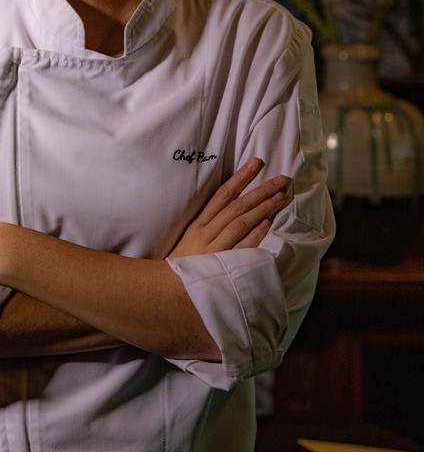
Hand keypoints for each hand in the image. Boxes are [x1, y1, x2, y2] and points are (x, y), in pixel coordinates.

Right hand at [168, 158, 289, 258]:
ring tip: (280, 197)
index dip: (240, 177)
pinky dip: (254, 235)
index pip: (222, 195)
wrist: (170, 289)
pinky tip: (268, 224)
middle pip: (235, 206)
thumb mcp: (193, 237)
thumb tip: (234, 202)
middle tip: (281, 179)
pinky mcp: (220, 266)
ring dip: (262, 209)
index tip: (256, 162)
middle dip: (259, 190)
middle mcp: (206, 233)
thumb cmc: (186, 262)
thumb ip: (211, 222)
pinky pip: (240, 248)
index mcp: (199, 224)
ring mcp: (214, 249)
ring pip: (239, 223)